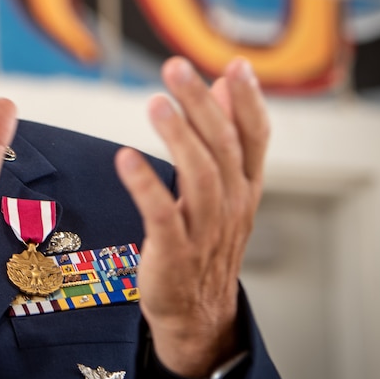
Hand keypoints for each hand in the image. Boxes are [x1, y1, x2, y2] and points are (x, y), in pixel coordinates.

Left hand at [115, 56, 268, 378]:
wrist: (197, 312)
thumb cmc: (205, 242)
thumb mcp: (224, 190)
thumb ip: (225, 138)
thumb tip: (222, 84)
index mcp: (245, 187)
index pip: (254, 137)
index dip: (247, 101)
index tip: (235, 65)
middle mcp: (232, 205)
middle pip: (222, 148)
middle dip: (200, 105)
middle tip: (175, 67)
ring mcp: (205, 230)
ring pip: (199, 176)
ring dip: (178, 137)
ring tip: (156, 103)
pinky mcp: (174, 252)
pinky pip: (161, 214)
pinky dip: (145, 185)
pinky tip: (125, 158)